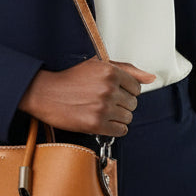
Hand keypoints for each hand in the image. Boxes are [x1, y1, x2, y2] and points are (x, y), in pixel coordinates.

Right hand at [17, 58, 155, 136]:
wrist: (44, 93)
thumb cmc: (69, 79)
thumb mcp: (97, 65)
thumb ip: (127, 70)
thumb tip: (150, 78)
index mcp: (109, 71)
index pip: (136, 87)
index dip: (125, 90)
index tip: (113, 91)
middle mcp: (108, 88)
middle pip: (133, 103)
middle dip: (121, 103)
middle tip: (103, 101)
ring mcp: (102, 107)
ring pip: (128, 118)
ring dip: (117, 116)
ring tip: (101, 110)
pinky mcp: (96, 123)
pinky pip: (120, 130)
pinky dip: (113, 128)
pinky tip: (101, 120)